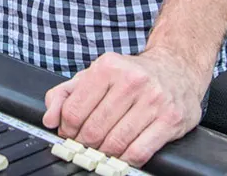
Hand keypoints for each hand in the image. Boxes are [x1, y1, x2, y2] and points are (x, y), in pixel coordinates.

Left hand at [42, 49, 207, 166]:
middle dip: (84, 143)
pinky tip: (122, 155)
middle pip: (94, 129)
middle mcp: (132, 81)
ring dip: (104, 153)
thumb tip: (49, 119)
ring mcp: (153, 100)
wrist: (177, 69)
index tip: (68, 134)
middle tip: (85, 144)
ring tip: (102, 150)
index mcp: (108, 67)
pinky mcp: (170, 119)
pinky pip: (140, 151)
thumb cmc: (131, 75)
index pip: (74, 110)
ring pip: (116, 142)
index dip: (66, 129)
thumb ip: (65, 93)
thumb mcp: (94, 74)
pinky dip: (126, 160)